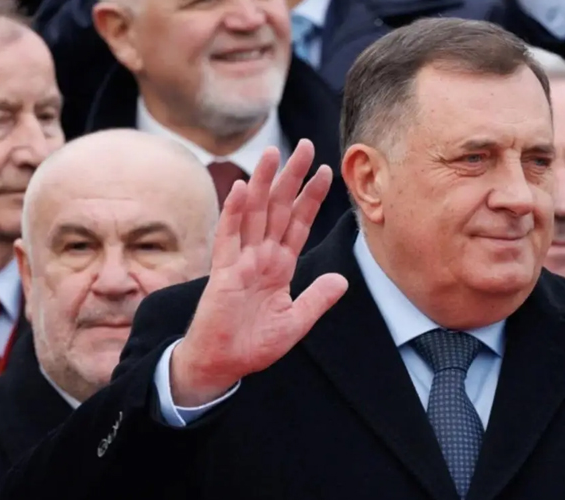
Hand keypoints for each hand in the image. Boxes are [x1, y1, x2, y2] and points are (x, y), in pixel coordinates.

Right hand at [170, 140, 348, 406]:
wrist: (222, 365)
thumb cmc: (254, 345)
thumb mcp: (295, 322)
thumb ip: (316, 299)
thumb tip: (343, 279)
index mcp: (280, 266)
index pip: (299, 224)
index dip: (312, 198)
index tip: (325, 171)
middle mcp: (261, 257)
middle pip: (279, 209)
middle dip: (292, 178)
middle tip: (305, 145)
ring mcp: (241, 261)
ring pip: (255, 214)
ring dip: (264, 184)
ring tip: (274, 153)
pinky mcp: (222, 272)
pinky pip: (229, 237)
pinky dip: (235, 212)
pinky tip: (244, 188)